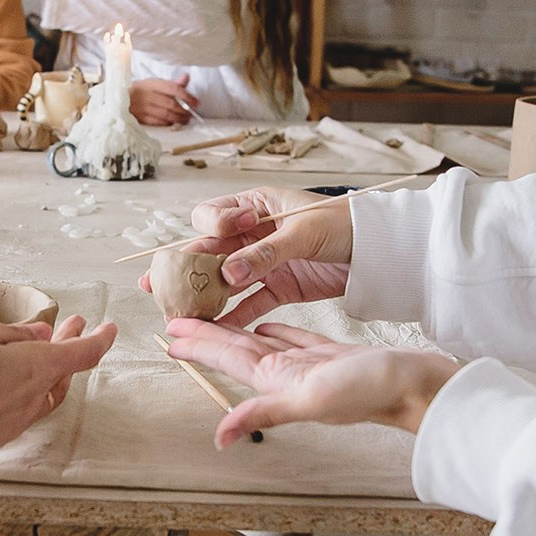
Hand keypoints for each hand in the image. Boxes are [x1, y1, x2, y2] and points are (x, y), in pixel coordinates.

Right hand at [0, 314, 116, 497]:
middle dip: (71, 344)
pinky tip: (12, 378)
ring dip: (50, 366)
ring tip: (44, 348)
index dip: (100, 338)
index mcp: (36, 366)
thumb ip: (11, 332)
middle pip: (65, 369)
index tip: (109, 329)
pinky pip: (25, 405)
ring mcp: (18, 419)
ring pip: (46, 390)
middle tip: (73, 326)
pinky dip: (28, 386)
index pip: (84, 352)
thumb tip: (37, 335)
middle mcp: (34, 396)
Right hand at [130, 75, 197, 126]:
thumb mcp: (154, 84)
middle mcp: (146, 95)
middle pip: (170, 103)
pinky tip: (174, 123)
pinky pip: (157, 122)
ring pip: (165, 114)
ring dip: (178, 118)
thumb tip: (186, 77)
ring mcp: (142, 108)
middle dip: (184, 110)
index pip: (173, 89)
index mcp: (151, 84)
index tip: (196, 103)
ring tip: (186, 120)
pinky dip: (168, 123)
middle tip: (192, 114)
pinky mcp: (139, 118)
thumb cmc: (141, 92)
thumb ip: (171, 83)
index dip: (187, 96)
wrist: (118, 101)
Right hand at [152, 186, 352, 328]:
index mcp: (256, 205)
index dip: (211, 226)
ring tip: (179, 313)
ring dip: (204, 297)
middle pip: (211, 252)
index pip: (214, 215)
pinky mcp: (280, 287)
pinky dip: (234, 316)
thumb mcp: (304, 233)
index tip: (224, 233)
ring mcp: (265, 262)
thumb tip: (229, 273)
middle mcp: (254, 233)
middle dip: (184, 269)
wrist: (380, 248)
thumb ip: (266, 253)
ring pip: (226, 281)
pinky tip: (217, 330)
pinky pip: (251, 303)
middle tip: (155, 284)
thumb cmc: (345, 224)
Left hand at [164, 320, 459, 447]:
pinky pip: (295, 339)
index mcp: (280, 382)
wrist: (420, 388)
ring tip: (213, 318)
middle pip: (238, 349)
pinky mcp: (332, 356)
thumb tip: (220, 438)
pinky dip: (277, 330)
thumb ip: (265, 413)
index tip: (170, 334)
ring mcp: (310, 367)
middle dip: (207, 336)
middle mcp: (290, 376)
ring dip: (236, 331)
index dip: (199, 346)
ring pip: (263, 343)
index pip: (229, 359)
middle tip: (177, 319)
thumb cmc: (372, 392)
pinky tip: (268, 322)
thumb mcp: (312, 399)